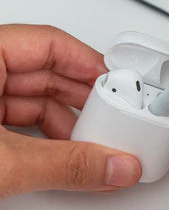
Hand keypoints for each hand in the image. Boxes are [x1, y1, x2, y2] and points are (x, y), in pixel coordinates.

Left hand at [0, 25, 140, 197]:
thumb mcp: (3, 162)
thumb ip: (65, 165)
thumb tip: (115, 166)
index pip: (50, 43)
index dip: (88, 62)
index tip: (116, 82)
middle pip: (47, 72)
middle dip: (84, 98)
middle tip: (112, 116)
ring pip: (34, 97)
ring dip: (67, 121)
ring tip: (92, 143)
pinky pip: (19, 116)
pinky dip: (45, 134)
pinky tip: (64, 153)